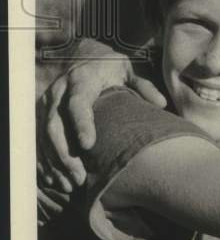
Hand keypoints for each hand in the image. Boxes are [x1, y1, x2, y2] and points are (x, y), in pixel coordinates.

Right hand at [37, 40, 165, 189]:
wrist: (84, 55)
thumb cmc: (110, 67)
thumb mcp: (128, 70)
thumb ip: (143, 86)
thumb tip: (162, 103)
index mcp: (82, 79)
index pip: (77, 103)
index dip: (81, 124)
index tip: (88, 146)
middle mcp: (59, 91)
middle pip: (55, 125)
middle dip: (65, 154)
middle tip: (80, 177)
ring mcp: (47, 102)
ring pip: (44, 136)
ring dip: (55, 162)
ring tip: (70, 184)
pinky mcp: (41, 112)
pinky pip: (38, 139)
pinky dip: (45, 160)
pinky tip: (56, 179)